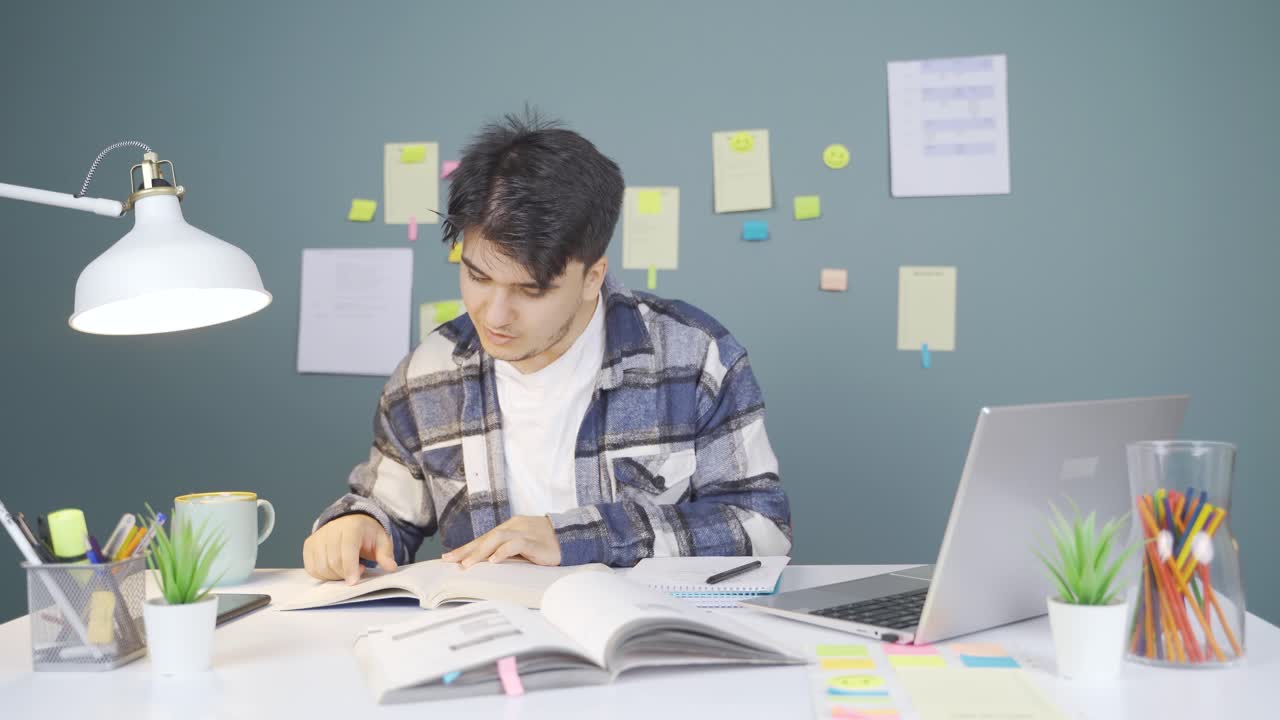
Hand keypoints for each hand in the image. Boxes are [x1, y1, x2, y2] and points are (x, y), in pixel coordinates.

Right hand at [302, 513, 397, 583]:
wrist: (350, 521)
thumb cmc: (367, 534)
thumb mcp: (382, 541)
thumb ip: (385, 554)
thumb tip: (390, 567)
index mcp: (351, 526)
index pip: (347, 549)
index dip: (350, 568)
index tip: (354, 582)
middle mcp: (331, 529)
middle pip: (333, 561)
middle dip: (345, 574)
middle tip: (359, 570)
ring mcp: (317, 537)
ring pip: (321, 566)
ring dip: (334, 576)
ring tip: (347, 569)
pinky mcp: (309, 545)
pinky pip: (311, 568)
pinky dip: (323, 575)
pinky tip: (335, 570)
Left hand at [442, 515, 560, 568]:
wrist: (573, 537)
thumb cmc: (547, 545)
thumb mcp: (524, 548)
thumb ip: (508, 552)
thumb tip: (487, 566)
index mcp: (510, 528)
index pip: (484, 538)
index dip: (466, 548)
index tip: (448, 558)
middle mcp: (514, 527)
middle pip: (486, 537)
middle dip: (467, 550)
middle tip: (450, 561)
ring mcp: (525, 532)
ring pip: (497, 538)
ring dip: (481, 551)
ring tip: (467, 564)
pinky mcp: (535, 541)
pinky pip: (516, 544)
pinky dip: (503, 552)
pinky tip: (493, 561)